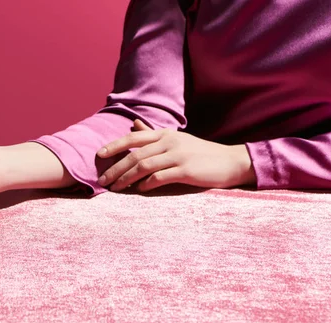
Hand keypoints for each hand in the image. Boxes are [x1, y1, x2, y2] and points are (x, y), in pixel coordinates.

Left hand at [97, 120, 256, 191]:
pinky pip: (160, 177)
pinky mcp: (186, 170)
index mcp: (165, 134)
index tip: (99, 155)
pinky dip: (147, 184)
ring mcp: (178, 155)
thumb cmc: (200, 153)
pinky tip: (139, 190)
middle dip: (115, 168)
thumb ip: (153, 134)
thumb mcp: (176, 140)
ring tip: (115, 188)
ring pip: (144, 166)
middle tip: (103, 180)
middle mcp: (169, 142)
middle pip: (135, 154)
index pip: (133, 137)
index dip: (114, 146)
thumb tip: (133, 124)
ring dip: (126, 178)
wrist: (231, 162)